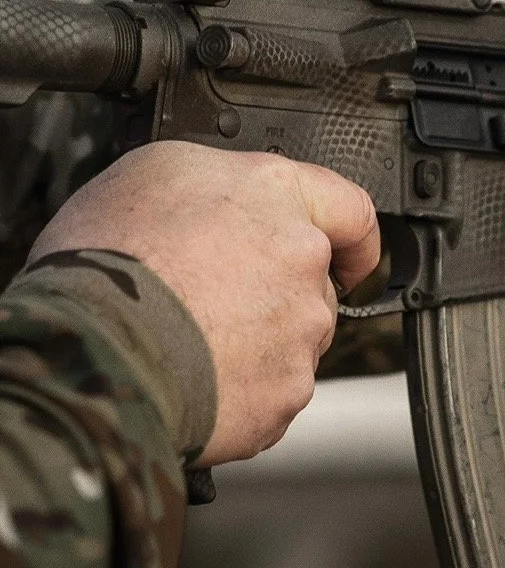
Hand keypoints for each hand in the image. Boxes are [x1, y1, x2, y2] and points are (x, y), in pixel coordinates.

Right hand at [29, 141, 378, 464]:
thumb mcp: (152, 173)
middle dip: (272, 295)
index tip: (353, 257)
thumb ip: (218, 183)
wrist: (88, 350)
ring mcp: (301, 331)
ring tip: (185, 342)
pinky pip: (270, 395)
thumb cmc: (104, 260)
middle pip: (312, 282)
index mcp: (274, 194)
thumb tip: (227, 200)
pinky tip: (191, 379)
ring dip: (255, 345)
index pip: (349, 208)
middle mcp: (303, 259)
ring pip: (292, 340)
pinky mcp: (286, 393)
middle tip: (206, 302)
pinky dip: (238, 393)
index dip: (352, 237)